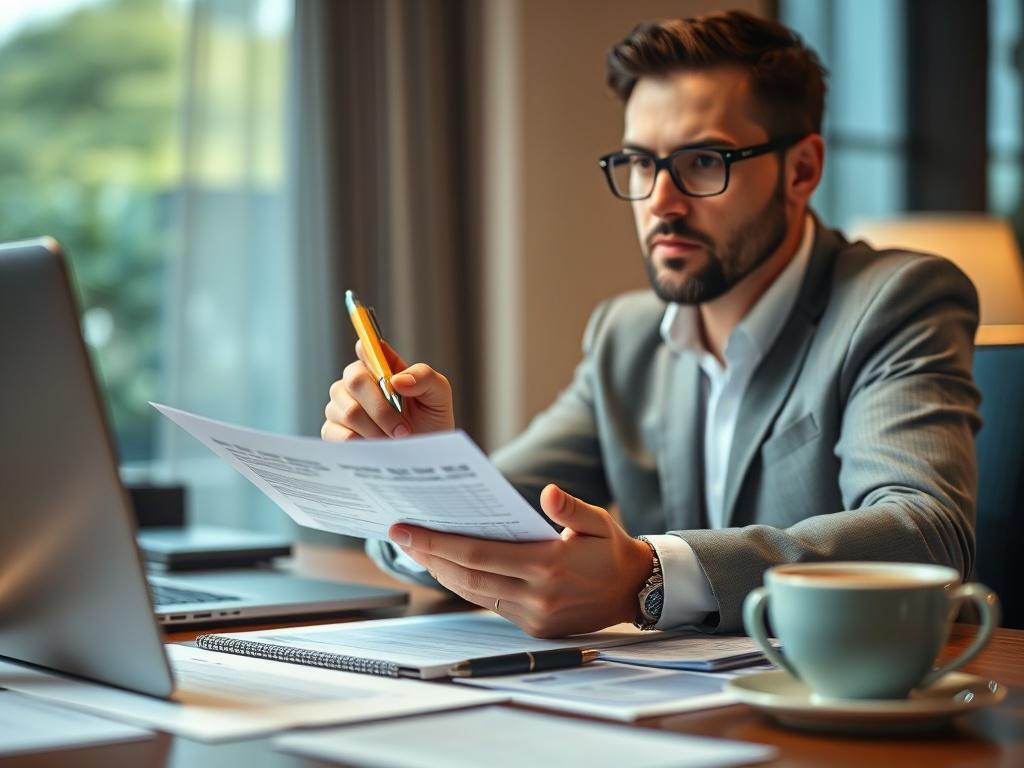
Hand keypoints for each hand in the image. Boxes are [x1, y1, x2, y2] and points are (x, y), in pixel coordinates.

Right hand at [321, 340, 454, 440]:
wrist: (425, 454)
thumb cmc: (431, 419)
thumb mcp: (438, 394)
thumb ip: (423, 377)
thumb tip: (398, 380)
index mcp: (379, 366)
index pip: (366, 347)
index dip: (368, 350)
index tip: (381, 364)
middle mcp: (355, 382)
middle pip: (355, 381)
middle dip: (382, 408)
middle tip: (403, 429)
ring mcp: (340, 405)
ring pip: (349, 411)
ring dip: (377, 430)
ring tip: (394, 440)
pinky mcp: (332, 430)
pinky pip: (336, 433)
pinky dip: (361, 443)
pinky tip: (376, 447)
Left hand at [388, 484, 653, 637]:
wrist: (635, 592)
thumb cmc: (612, 550)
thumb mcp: (599, 521)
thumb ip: (572, 508)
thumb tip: (549, 493)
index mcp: (547, 566)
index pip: (477, 554)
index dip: (438, 543)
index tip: (408, 529)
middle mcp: (536, 596)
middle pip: (467, 577)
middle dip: (430, 557)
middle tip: (402, 534)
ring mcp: (533, 617)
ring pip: (474, 594)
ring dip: (443, 573)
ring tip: (419, 550)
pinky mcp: (533, 628)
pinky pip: (491, 604)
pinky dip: (467, 586)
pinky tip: (451, 568)